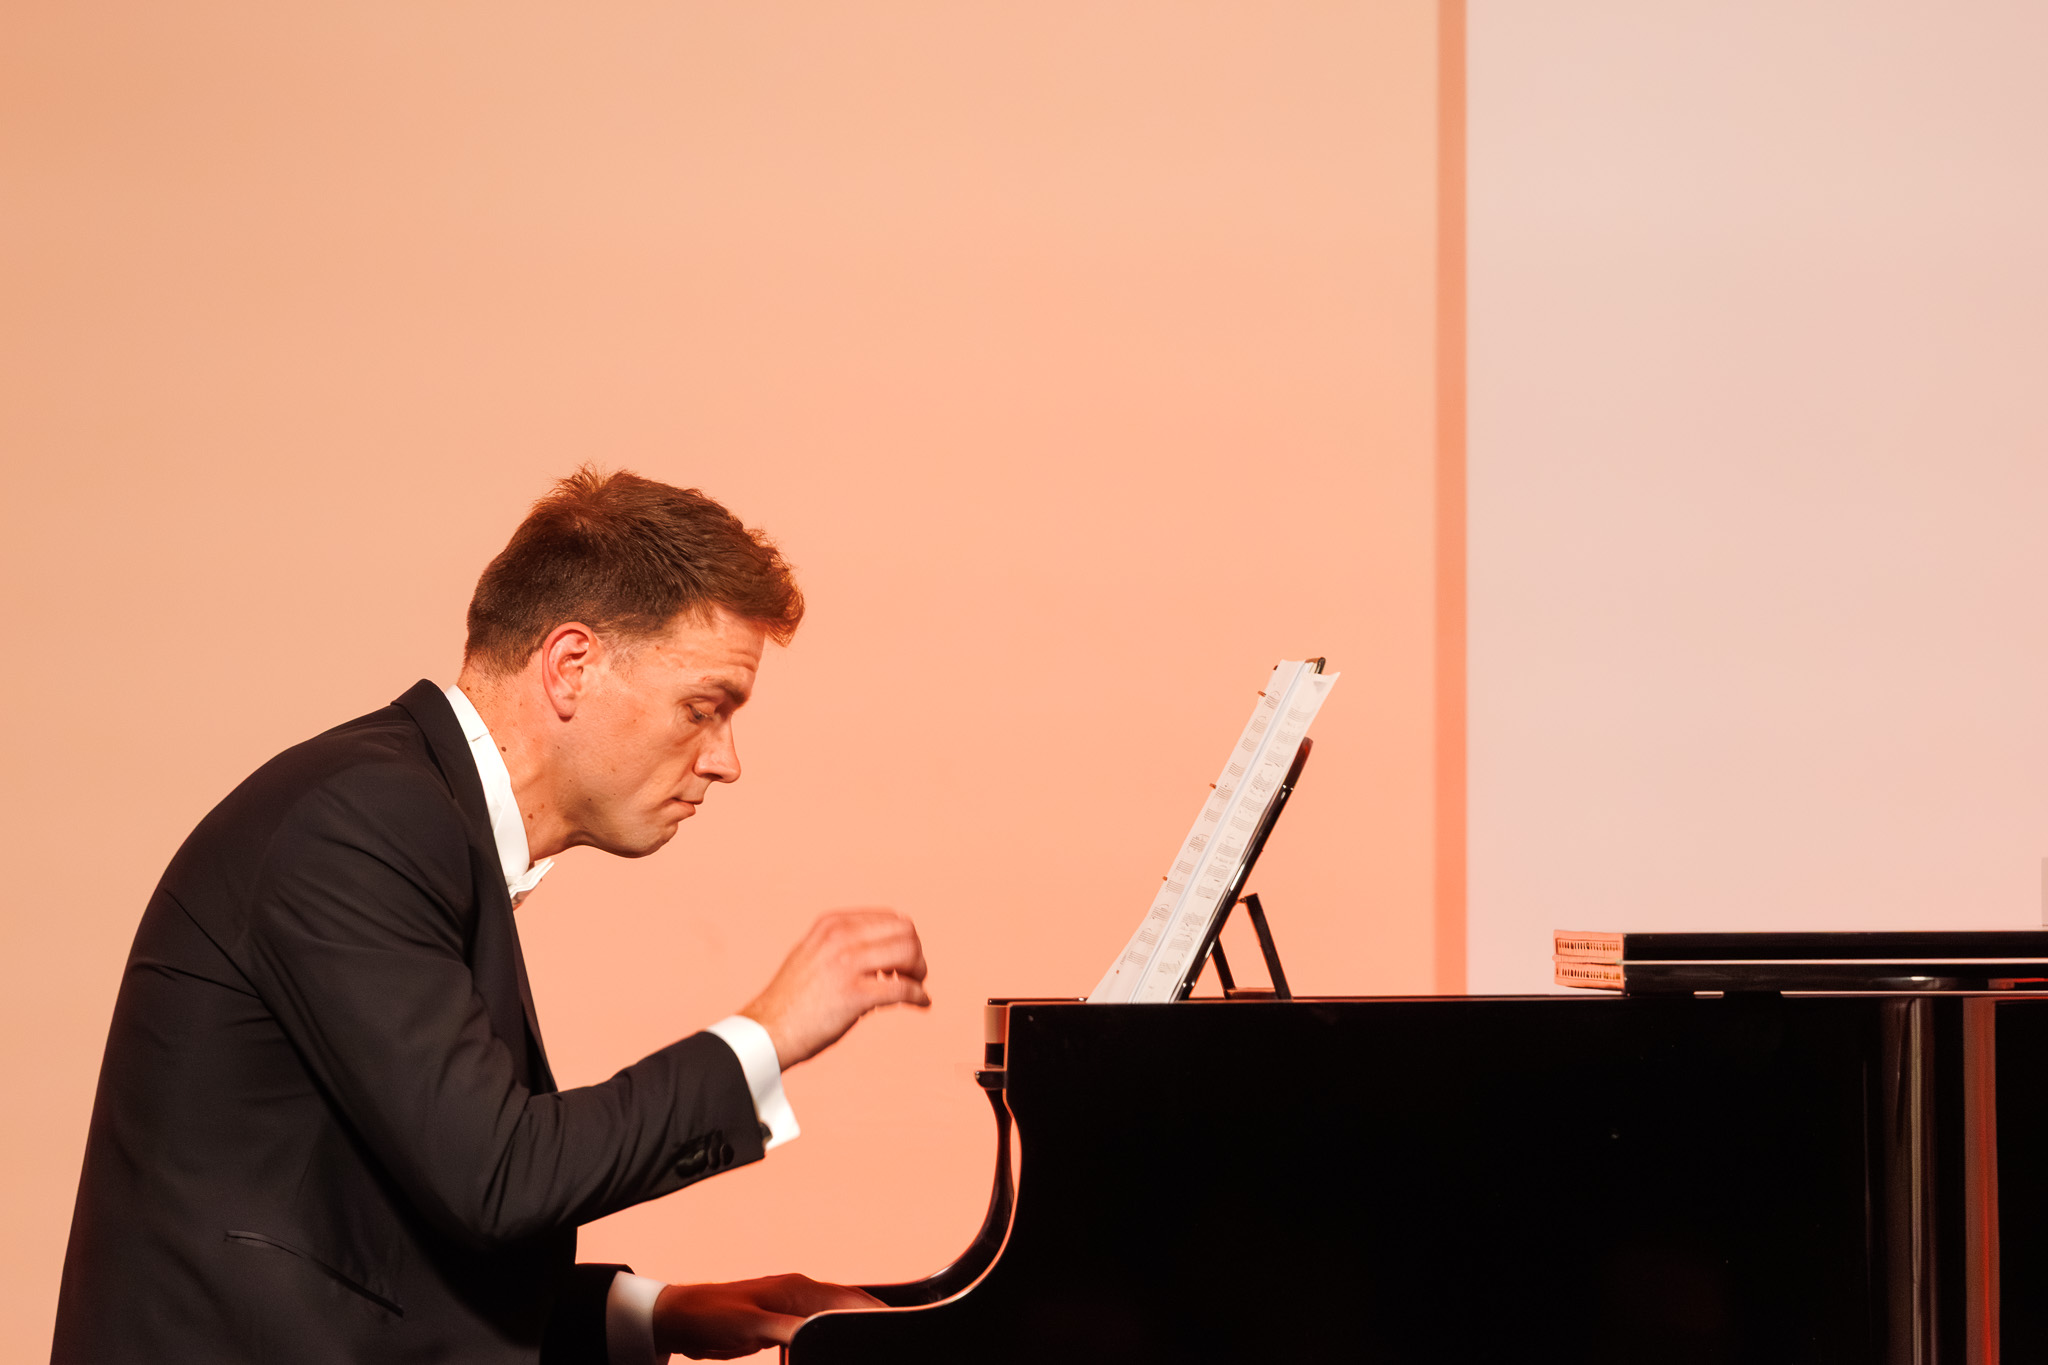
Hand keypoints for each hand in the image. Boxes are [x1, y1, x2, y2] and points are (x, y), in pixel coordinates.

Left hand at [651, 1273, 881, 1358]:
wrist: (679, 1319)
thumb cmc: (712, 1317)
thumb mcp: (753, 1326)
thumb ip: (790, 1329)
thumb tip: (821, 1332)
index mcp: (797, 1289)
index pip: (847, 1299)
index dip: (874, 1310)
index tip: (897, 1322)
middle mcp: (797, 1292)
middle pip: (845, 1302)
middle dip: (869, 1315)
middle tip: (892, 1331)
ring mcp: (787, 1305)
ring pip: (830, 1313)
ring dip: (850, 1322)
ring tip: (869, 1339)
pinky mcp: (777, 1321)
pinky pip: (813, 1325)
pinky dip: (828, 1333)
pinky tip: (830, 1346)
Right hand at [741, 909, 929, 1068]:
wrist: (767, 1030)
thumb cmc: (792, 999)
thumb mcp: (814, 952)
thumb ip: (843, 942)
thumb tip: (886, 944)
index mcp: (833, 924)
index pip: (891, 918)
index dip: (906, 939)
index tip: (904, 959)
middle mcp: (840, 938)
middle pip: (906, 932)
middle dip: (916, 954)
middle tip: (914, 975)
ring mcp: (847, 965)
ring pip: (909, 954)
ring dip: (919, 972)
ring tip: (915, 987)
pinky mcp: (854, 995)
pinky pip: (903, 989)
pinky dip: (918, 996)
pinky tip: (921, 1003)